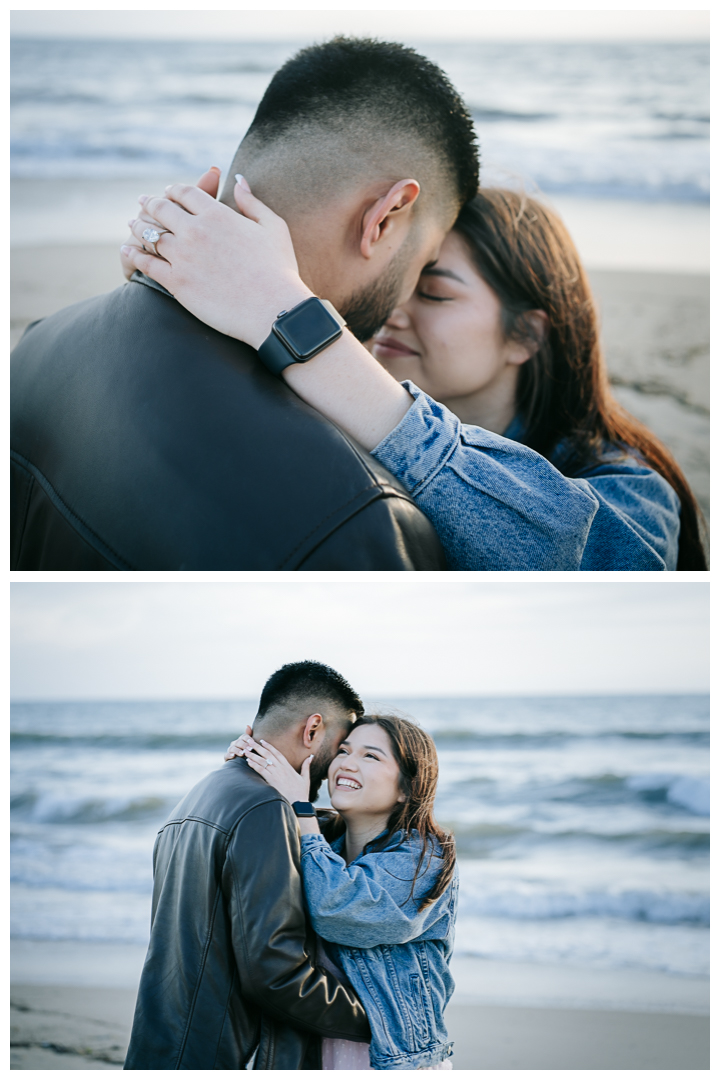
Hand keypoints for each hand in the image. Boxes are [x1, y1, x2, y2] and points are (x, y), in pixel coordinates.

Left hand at [121, 176, 310, 347]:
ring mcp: (183, 256)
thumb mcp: (273, 228)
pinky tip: (127, 250)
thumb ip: (252, 202)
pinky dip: (133, 254)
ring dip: (137, 226)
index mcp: (218, 214)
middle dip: (150, 203)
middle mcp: (195, 230)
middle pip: (162, 209)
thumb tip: (239, 179)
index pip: (185, 192)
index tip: (169, 192)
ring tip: (132, 224)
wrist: (273, 310)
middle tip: (144, 203)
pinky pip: (146, 263)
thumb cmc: (279, 271)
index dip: (174, 190)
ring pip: (150, 234)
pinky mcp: (176, 282)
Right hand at [224, 725, 252, 760]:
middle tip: (250, 749)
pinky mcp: (226, 757)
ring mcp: (230, 750)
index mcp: (241, 740)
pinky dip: (229, 755)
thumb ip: (250, 735)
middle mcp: (235, 744)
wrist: (242, 764)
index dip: (248, 739)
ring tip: (242, 753)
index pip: (244, 736)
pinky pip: (226, 755)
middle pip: (238, 742)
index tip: (253, 742)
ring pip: (232, 748)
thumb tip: (247, 725)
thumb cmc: (248, 753)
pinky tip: (233, 756)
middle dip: (244, 745)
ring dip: (237, 750)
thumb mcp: (250, 745)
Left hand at [240, 735, 311, 802]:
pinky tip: (248, 762)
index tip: (262, 741)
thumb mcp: (305, 778)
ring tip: (246, 750)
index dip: (269, 746)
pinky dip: (254, 765)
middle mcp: (281, 768)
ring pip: (262, 761)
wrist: (298, 803)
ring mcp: (276, 774)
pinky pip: (261, 770)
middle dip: (258, 747)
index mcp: (288, 766)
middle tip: (250, 741)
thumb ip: (306, 766)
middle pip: (268, 754)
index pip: (277, 753)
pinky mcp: (271, 780)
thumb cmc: (301, 792)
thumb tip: (310, 757)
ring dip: (253, 755)